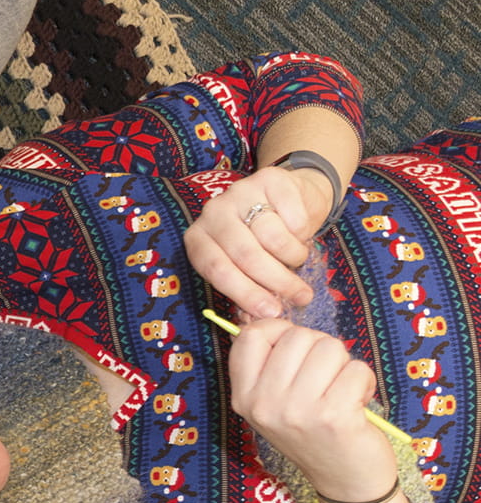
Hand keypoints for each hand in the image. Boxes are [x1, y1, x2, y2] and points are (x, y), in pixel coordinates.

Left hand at [185, 165, 334, 318]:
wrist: (288, 197)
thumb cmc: (262, 243)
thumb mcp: (246, 267)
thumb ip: (248, 290)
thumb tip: (257, 323)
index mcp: (198, 239)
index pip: (217, 270)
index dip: (245, 293)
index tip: (271, 312)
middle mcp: (213, 213)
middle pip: (245, 255)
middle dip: (277, 282)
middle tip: (301, 297)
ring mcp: (239, 193)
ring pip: (272, 237)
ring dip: (293, 257)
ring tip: (298, 261)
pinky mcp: (269, 179)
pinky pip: (293, 217)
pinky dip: (303, 234)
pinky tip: (301, 235)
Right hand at [225, 318, 392, 499]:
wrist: (344, 482)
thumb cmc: (314, 434)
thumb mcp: (275, 404)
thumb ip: (271, 367)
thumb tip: (281, 323)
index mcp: (244, 397)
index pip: (250, 336)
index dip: (279, 331)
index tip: (296, 350)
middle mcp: (263, 403)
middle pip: (297, 336)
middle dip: (321, 349)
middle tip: (325, 379)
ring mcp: (296, 411)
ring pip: (329, 347)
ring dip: (345, 365)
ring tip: (341, 392)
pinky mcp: (333, 416)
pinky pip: (356, 369)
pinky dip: (365, 381)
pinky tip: (357, 404)